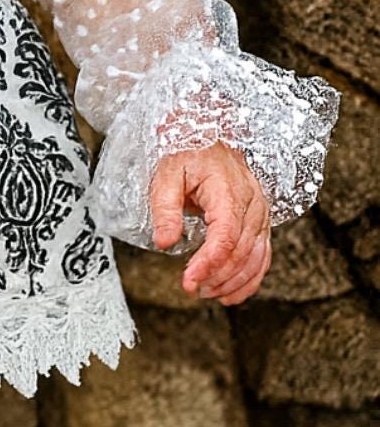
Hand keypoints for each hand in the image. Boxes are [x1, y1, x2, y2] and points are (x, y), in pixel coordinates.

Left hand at [148, 142, 271, 304]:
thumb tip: (163, 242)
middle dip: (217, 276)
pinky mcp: (260, 220)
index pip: (225, 237)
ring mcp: (260, 213)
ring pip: (255, 257)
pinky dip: (250, 277)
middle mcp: (252, 203)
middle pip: (241, 251)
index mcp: (229, 191)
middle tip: (192, 289)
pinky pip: (262, 254)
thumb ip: (165, 210)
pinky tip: (233, 292)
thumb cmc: (188, 152)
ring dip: (233, 281)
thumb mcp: (167, 176)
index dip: (208, 263)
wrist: (209, 133)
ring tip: (209, 293)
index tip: (190, 281)